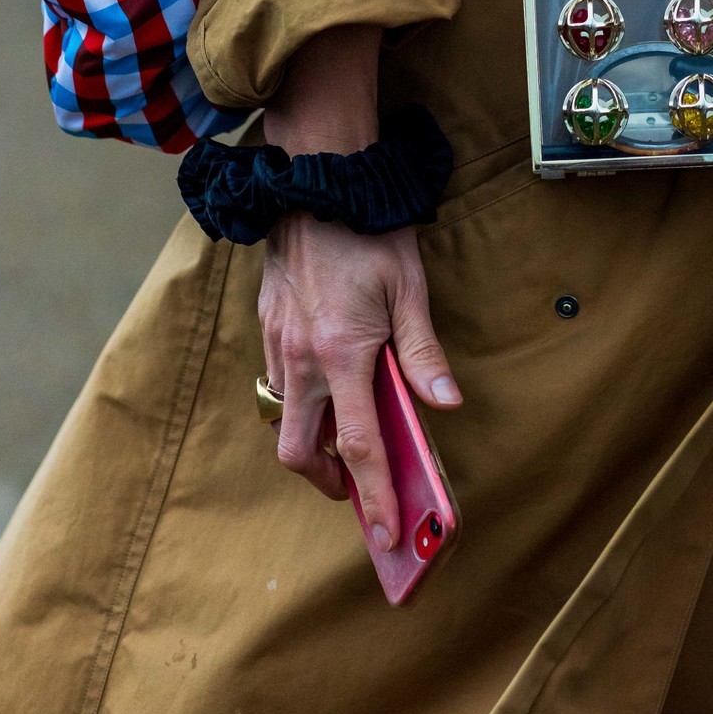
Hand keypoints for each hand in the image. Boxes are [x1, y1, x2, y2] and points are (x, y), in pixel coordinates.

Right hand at [255, 22, 460, 551]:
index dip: (373, 495)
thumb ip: (424, 352)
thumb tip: (445, 406)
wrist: (316, 179)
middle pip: (302, 453)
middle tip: (360, 484)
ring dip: (312, 440)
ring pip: (285, 418)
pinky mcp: (267, 324)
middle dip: (329, 481)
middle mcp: (302, 358)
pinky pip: (278, 382)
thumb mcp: (409, 287)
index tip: (383, 534)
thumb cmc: (370, 230)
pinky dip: (300, 400)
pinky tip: (327, 383)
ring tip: (347, 437)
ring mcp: (278, 343)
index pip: (357, 446)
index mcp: (343, 354)